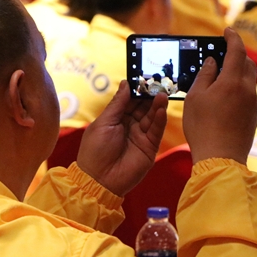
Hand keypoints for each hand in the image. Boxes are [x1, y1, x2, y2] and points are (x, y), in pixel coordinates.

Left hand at [76, 81, 167, 196]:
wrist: (99, 180)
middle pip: (143, 107)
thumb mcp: (104, 123)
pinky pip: (156, 131)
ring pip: (152, 117)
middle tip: (158, 82)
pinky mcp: (149, 147)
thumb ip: (117, 104)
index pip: (130, 100)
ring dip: (157, 105)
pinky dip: (160, 120)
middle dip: (150, 95)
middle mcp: (129, 126)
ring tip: (162, 94)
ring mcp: (140, 136)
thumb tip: (126, 83)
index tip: (144, 77)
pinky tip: (161, 110)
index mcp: (116, 119)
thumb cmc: (95, 151)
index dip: (137, 89)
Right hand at [183, 28, 256, 164]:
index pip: (236, 50)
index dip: (232, 37)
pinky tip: (225, 100)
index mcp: (232, 81)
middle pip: (247, 63)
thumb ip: (204, 76)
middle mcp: (247, 89)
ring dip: (237, 74)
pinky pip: (247, 96)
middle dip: (237, 54)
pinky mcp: (253, 117)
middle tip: (222, 54)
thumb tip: (211, 62)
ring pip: (248, 80)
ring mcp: (253, 104)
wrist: (220, 158)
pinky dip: (238, 90)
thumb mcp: (195, 98)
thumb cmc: (203, 127)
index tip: (227, 30)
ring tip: (220, 79)